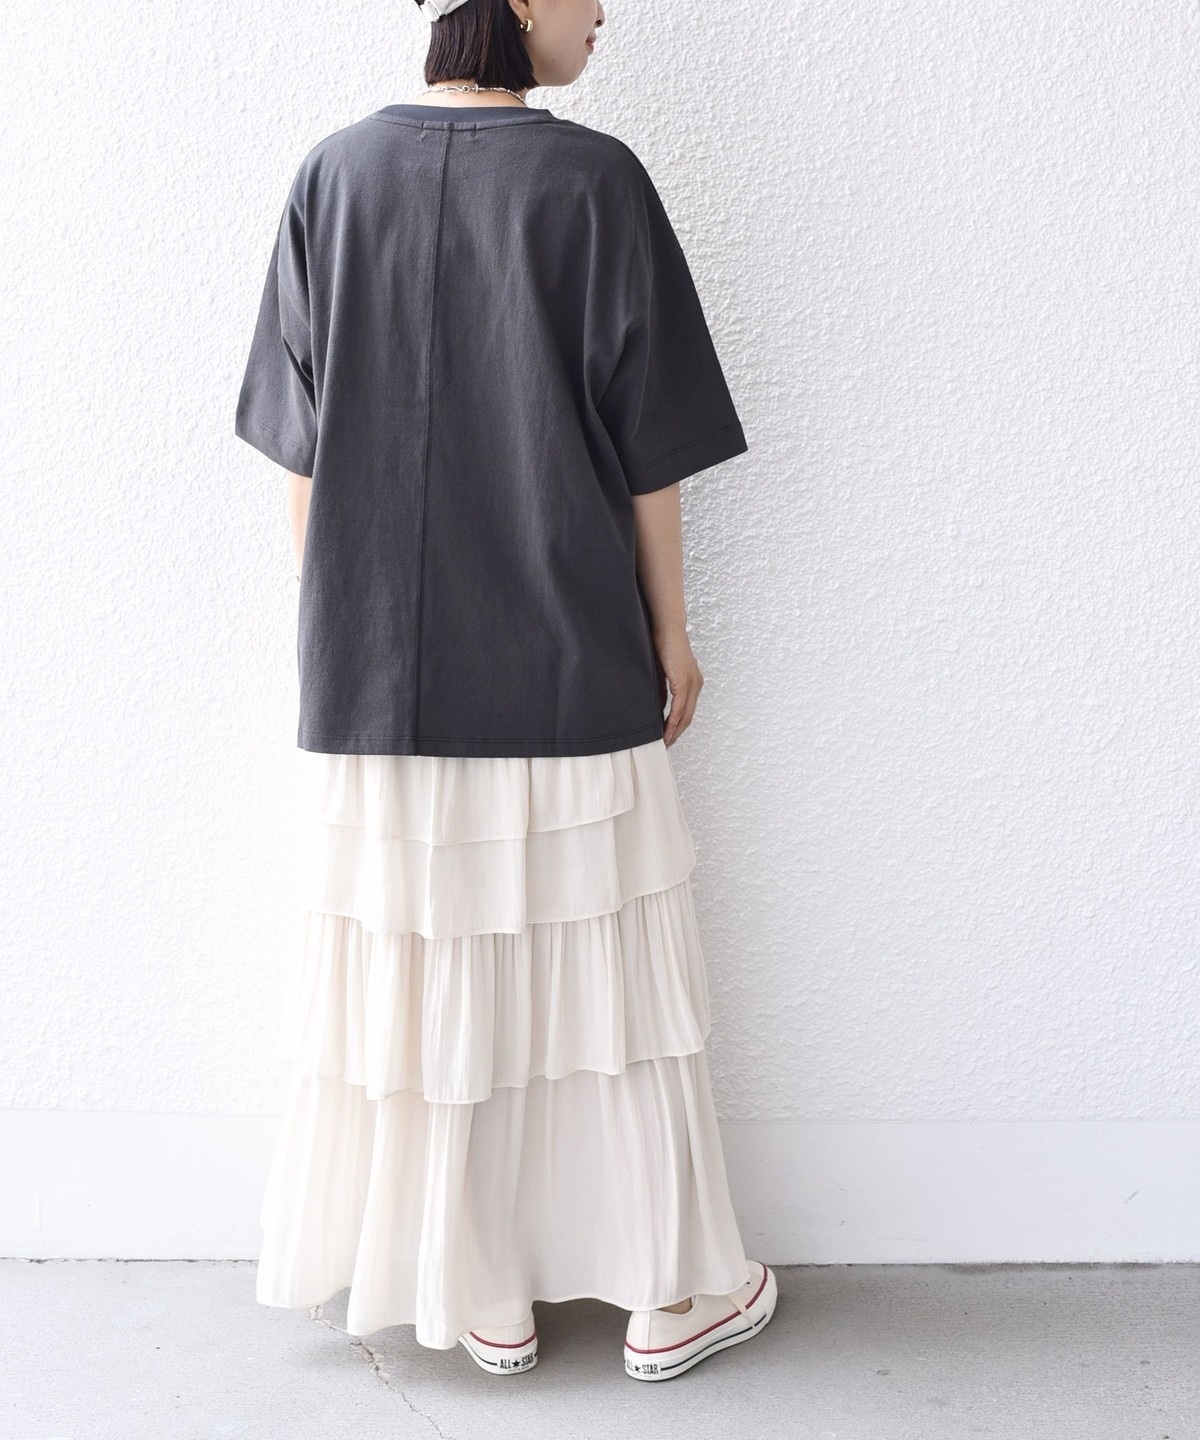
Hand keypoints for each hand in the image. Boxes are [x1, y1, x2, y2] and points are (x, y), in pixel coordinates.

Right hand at [652, 623, 702, 746]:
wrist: (665, 627)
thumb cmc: (661, 645)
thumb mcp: (661, 673)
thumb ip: (661, 690)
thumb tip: (657, 707)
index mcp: (692, 681)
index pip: (687, 710)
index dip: (678, 726)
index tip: (668, 737)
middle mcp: (696, 684)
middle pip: (688, 717)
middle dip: (676, 733)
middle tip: (665, 745)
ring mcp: (692, 683)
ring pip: (685, 715)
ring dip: (674, 731)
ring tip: (664, 742)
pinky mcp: (684, 682)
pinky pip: (679, 708)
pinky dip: (672, 722)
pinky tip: (665, 731)